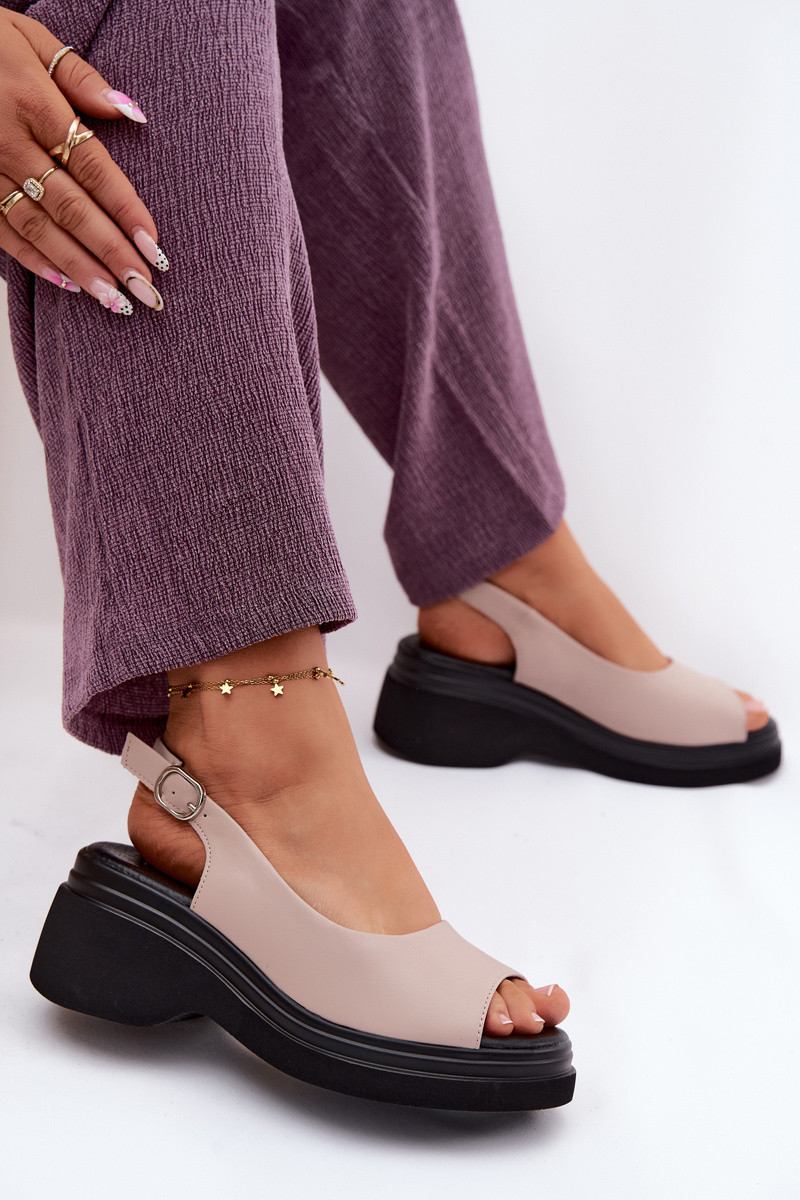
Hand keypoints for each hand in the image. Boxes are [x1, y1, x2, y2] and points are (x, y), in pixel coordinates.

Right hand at [0, 8, 165, 312]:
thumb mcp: (29, 38)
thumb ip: (79, 77)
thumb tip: (131, 115)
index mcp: (32, 102)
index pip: (91, 166)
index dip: (125, 210)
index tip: (156, 246)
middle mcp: (7, 141)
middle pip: (70, 207)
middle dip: (111, 254)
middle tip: (147, 291)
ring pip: (38, 228)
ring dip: (80, 268)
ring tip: (116, 301)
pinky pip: (1, 231)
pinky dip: (35, 261)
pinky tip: (68, 284)